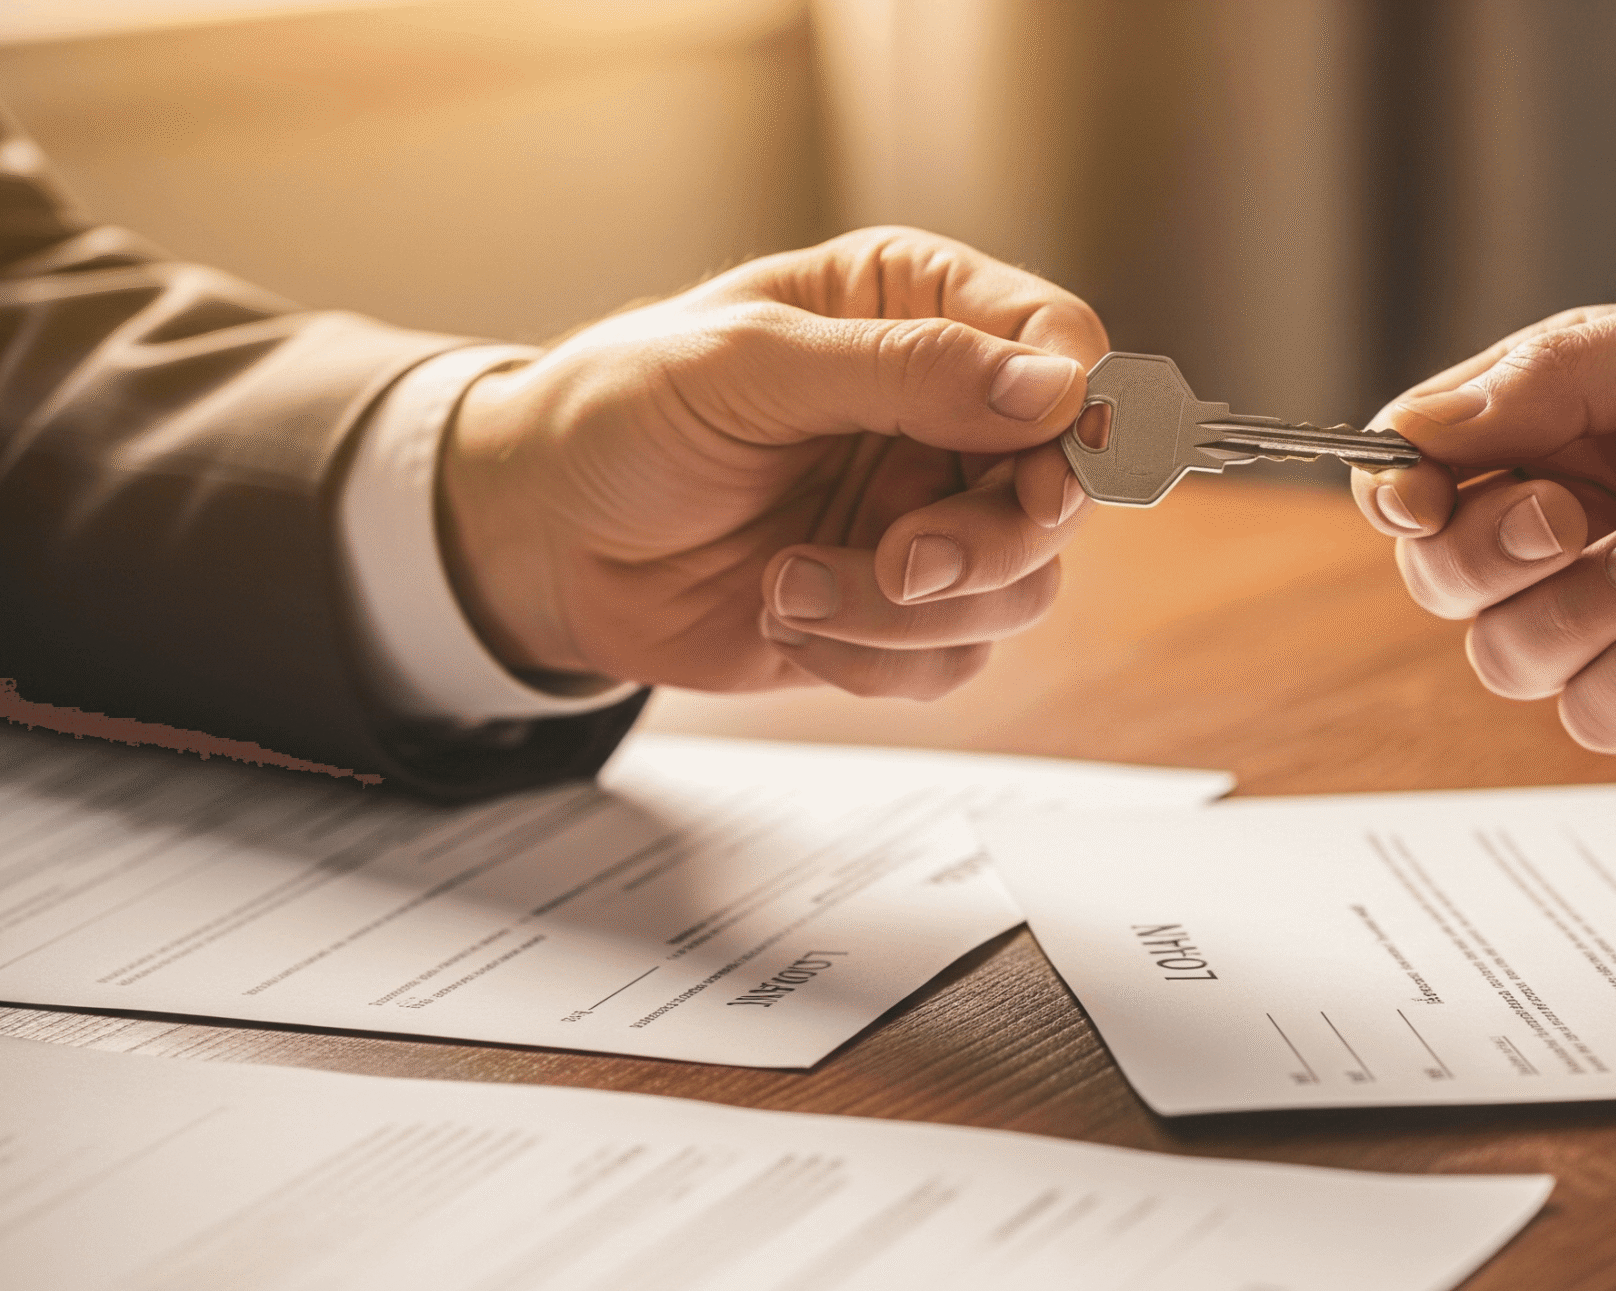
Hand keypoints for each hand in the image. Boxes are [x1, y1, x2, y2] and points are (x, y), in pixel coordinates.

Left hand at [436, 226, 1104, 699]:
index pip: (1061, 343)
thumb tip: (1046, 387)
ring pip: (1018, 587)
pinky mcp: (895, 612)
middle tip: (908, 559)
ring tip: (790, 587)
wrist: (537, 535)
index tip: (1044, 457)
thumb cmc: (619, 413)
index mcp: (917, 308)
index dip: (1078, 407)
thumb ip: (901, 370)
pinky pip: (949, 658)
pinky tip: (783, 616)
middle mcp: (942, 413)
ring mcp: (926, 515)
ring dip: (906, 610)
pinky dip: (870, 656)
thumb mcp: (747, 365)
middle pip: (1064, 484)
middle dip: (995, 539)